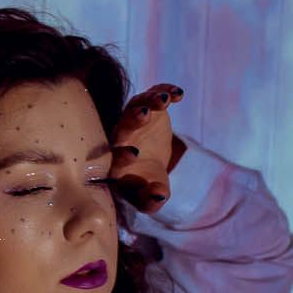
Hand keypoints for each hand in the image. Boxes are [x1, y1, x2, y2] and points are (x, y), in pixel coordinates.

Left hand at [110, 83, 189, 212]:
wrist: (150, 165)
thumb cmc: (145, 185)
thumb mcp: (149, 197)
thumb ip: (151, 201)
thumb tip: (159, 197)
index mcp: (115, 161)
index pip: (113, 156)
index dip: (122, 154)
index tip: (135, 154)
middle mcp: (120, 137)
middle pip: (122, 124)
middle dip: (132, 119)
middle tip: (145, 115)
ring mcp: (133, 119)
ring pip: (136, 105)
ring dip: (149, 101)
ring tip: (165, 101)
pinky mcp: (147, 106)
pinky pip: (153, 94)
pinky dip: (164, 91)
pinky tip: (179, 95)